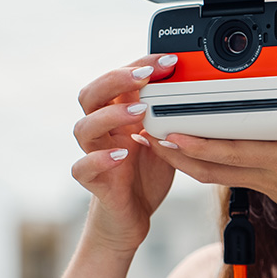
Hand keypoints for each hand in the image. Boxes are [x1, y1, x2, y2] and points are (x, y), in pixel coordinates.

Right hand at [72, 55, 177, 252]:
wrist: (132, 216)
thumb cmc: (146, 174)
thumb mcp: (165, 139)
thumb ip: (171, 117)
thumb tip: (193, 89)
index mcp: (117, 115)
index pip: (118, 80)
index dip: (139, 65)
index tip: (168, 61)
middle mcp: (102, 131)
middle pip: (91, 94)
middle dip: (117, 79)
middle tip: (146, 76)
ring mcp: (94, 155)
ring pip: (83, 127)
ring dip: (110, 115)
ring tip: (140, 112)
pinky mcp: (94, 182)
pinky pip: (82, 168)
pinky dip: (99, 159)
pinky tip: (122, 155)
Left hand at [145, 63, 276, 251]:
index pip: (233, 153)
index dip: (199, 144)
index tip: (172, 132)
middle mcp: (264, 173)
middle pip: (208, 166)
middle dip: (174, 151)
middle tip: (147, 132)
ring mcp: (260, 181)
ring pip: (210, 172)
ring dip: (181, 158)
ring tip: (156, 138)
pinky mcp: (262, 184)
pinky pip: (222, 173)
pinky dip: (201, 161)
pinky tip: (189, 148)